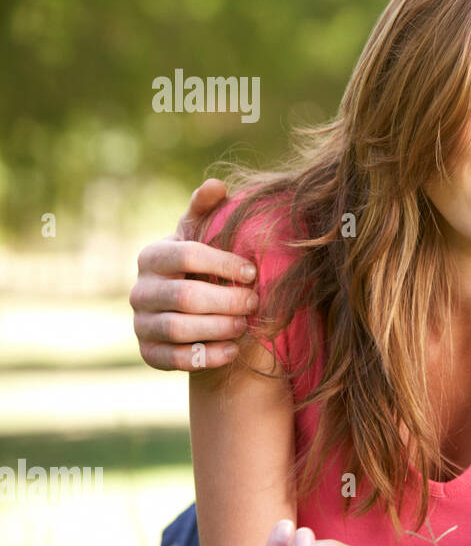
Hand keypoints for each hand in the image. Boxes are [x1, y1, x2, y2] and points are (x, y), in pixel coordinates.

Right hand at [130, 178, 258, 370]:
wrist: (188, 307)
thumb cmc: (201, 263)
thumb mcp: (202, 234)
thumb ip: (206, 210)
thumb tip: (215, 185)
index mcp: (153, 256)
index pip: (186, 255)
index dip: (222, 263)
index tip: (252, 271)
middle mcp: (140, 290)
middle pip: (185, 296)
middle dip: (226, 300)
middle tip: (254, 302)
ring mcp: (141, 323)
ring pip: (178, 328)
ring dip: (218, 327)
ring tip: (245, 324)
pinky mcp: (148, 352)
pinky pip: (173, 359)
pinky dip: (206, 356)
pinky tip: (232, 350)